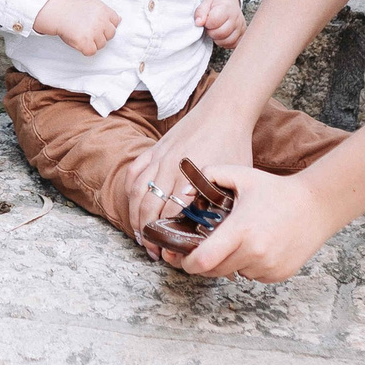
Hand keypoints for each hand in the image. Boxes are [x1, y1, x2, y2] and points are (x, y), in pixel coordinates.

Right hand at [32, 0, 119, 56]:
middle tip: (88, 30)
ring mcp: (93, 31)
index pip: (116, 22)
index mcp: (103, 10)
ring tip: (82, 34)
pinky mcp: (85, 42)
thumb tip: (120, 20)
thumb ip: (106, 12)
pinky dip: (85, 50)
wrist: (57, 12)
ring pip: (102, 44)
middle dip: (101, 35)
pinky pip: (92, 52)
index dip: (106, 25)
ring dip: (93, 43)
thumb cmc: (74, 9)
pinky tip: (79, 41)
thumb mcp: (93, 4)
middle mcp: (101, 20)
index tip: (96, 24)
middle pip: (110, 35)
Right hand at [124, 94, 252, 258]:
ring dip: (135, 215)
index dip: (166, 237)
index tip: (167, 253)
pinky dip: (130, 189)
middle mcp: (169, 168)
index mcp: (190, 178)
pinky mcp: (155, 148)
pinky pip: (134, 171)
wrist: (225, 111)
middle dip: (147, 233)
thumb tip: (222, 233)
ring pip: (137, 192)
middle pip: (148, 207)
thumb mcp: (234, 177)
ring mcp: (159, 157)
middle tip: (152, 251)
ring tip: (140, 234)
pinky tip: (133, 202)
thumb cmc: (234, 144)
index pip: (169, 216)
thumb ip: (224, 203)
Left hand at [177, 164, 344, 283]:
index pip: (203, 260)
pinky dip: (248, 266)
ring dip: (228, 263)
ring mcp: (268, 266)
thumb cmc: (276, 190)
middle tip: (203, 249)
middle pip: (215, 271)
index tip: (182, 257)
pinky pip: (253, 276)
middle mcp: (254, 253)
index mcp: (240, 230)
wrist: (316, 206)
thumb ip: (210, 175)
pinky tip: (256, 247)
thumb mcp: (242, 175)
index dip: (187, 262)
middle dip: (204, 263)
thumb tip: (185, 193)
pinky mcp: (279, 274)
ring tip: (236, 242)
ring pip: (234, 273)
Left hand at [194, 0, 245, 48]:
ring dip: (218, 39)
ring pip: (228, 41)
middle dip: (211, 32)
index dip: (207, 24)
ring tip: (216, 31)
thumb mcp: (206, 3)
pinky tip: (222, 36)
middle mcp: (236, 17)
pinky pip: (234, 44)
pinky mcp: (243, 34)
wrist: (229, 1)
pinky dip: (226, 43)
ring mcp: (241, 26)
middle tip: (210, 27)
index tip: (206, 21)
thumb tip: (198, 23)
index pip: (214, 21)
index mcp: (226, 8)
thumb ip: (200, 12)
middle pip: (221, 33)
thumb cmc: (217, 3)